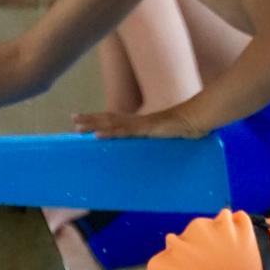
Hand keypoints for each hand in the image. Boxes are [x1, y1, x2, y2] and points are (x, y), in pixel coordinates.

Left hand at [72, 105, 206, 140]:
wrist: (196, 120)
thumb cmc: (185, 129)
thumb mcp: (167, 138)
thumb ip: (159, 142)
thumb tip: (157, 149)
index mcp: (140, 123)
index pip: (115, 120)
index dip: (100, 120)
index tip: (85, 122)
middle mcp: (137, 121)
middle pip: (109, 119)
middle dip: (90, 119)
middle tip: (72, 120)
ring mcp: (140, 124)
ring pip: (112, 123)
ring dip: (94, 124)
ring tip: (77, 126)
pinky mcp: (146, 129)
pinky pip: (124, 132)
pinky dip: (110, 133)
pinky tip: (98, 135)